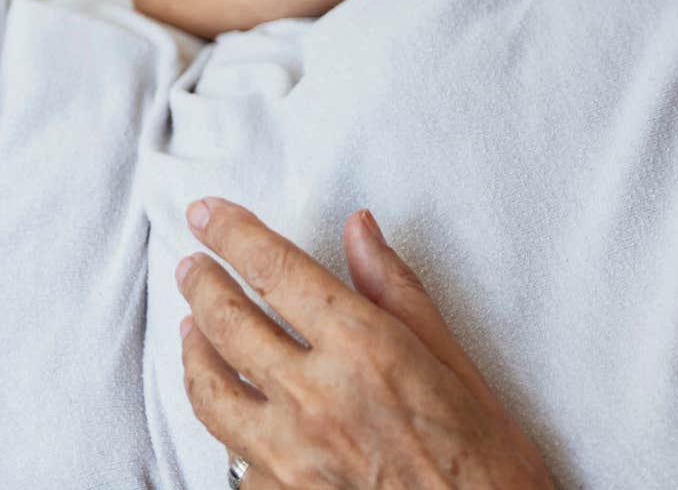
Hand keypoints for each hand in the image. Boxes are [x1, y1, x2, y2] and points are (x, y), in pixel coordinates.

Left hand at [176, 197, 554, 489]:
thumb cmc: (486, 462)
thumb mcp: (456, 363)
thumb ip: (397, 293)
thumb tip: (361, 233)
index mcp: (363, 348)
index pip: (275, 270)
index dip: (232, 234)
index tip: (209, 214)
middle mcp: (315, 396)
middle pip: (226, 322)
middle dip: (203, 283)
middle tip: (194, 264)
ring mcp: (287, 454)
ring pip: (209, 389)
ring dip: (193, 350)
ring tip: (190, 329)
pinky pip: (231, 452)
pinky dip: (227, 423)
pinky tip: (230, 412)